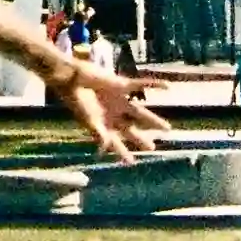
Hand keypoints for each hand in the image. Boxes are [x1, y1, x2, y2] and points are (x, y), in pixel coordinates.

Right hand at [55, 64, 174, 157]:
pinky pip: (141, 85)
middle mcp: (113, 114)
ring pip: (139, 113)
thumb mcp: (87, 118)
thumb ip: (97, 132)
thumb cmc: (76, 100)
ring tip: (166, 129)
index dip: (122, 152)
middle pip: (130, 129)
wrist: (72, 78)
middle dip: (141, 139)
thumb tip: (106, 147)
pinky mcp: (121, 85)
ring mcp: (119, 101)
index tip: (131, 163)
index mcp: (103, 124)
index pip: (115, 142)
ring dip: (152, 120)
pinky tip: (167, 87)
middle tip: (152, 148)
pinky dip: (154, 85)